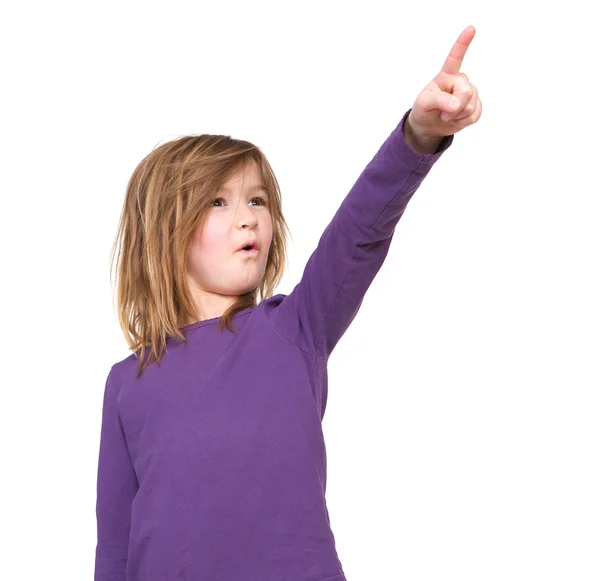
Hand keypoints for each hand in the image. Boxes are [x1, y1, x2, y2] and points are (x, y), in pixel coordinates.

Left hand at [407, 25, 482, 139]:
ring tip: (447, 115)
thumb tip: (456, 105)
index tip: (471, 29)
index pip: (455, 58)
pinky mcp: (475, 106)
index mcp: (446, 75)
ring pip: (472, 105)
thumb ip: (439, 100)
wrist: (429, 125)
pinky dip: (463, 122)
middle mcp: (460, 81)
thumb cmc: (424, 109)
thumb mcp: (424, 104)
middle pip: (467, 91)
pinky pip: (475, 115)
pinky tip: (456, 120)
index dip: (463, 43)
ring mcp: (470, 93)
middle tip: (444, 112)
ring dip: (457, 116)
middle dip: (455, 107)